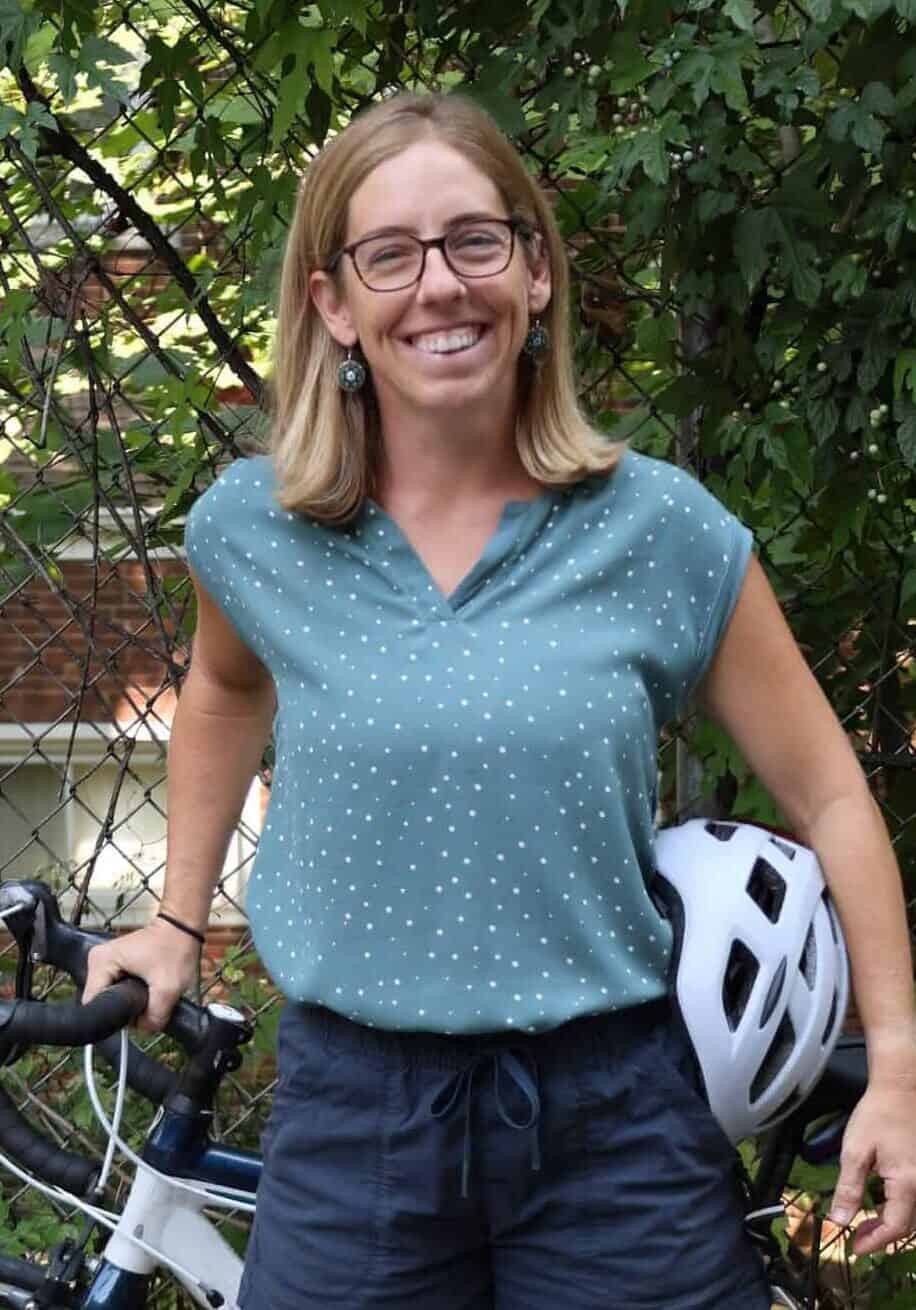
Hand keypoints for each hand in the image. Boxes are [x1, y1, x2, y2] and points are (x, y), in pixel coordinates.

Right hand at [83, 920, 199, 1032]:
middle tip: (148, 1000)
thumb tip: (144, 1029)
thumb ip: (154, 1016)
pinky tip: (145, 988)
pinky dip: (130, 994)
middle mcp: (96, 961)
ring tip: (148, 991)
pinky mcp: (113, 965)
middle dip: (125, 1008)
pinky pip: (115, 990)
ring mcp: (103, 962)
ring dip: (129, 1002)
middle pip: (101, 1002)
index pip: (94, 1004)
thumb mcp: (169, 987)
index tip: (135, 1015)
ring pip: (109, 998)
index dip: (115, 1017)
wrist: (182, 927)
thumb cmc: (175, 947)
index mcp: (101, 962)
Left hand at [829, 1081, 915, 1254]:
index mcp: (908, 1183)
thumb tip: (839, 1220)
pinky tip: (882, 1204)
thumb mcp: (855, 1152)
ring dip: (892, 1223)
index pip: (895, 1227)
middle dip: (882, 1235)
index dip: (874, 1241)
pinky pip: (915, 1199)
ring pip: (914, 1214)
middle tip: (857, 1236)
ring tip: (866, 1223)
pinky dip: (900, 1208)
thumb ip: (849, 1189)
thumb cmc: (876, 1115)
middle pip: (908, 1225)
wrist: (900, 1088)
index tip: (854, 1247)